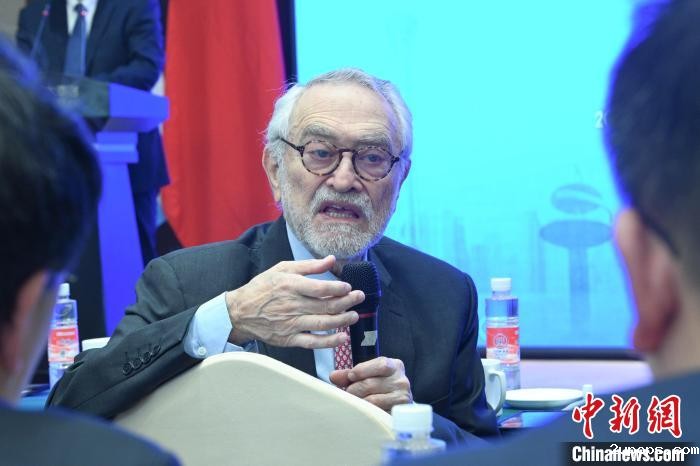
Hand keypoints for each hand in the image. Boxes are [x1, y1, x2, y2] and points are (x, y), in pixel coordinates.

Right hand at [226, 255, 362, 348]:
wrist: (239, 312)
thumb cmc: (261, 288)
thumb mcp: (282, 269)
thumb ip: (309, 266)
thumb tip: (331, 260)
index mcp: (291, 286)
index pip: (320, 288)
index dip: (338, 288)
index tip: (348, 287)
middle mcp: (293, 305)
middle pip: (326, 306)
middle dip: (347, 302)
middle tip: (359, 298)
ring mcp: (291, 324)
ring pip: (323, 323)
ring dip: (342, 320)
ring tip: (354, 316)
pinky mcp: (289, 338)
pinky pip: (312, 342)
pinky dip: (329, 342)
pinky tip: (342, 338)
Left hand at [329, 357, 412, 411]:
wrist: (397, 402)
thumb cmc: (380, 385)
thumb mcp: (367, 374)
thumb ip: (350, 374)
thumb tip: (333, 376)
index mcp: (394, 366)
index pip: (380, 365)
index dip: (362, 370)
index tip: (350, 376)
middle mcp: (401, 380)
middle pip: (371, 384)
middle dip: (354, 389)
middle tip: (347, 394)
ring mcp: (402, 397)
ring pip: (373, 400)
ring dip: (358, 402)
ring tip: (353, 402)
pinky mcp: (398, 413)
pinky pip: (377, 413)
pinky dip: (366, 412)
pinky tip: (362, 411)